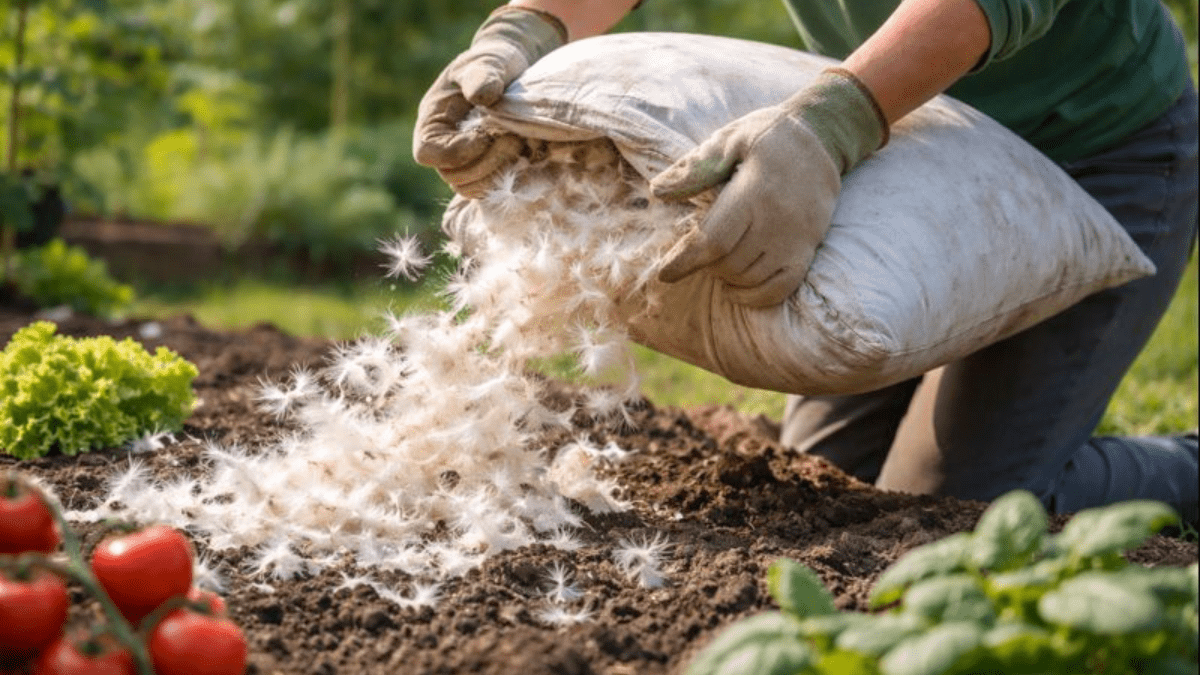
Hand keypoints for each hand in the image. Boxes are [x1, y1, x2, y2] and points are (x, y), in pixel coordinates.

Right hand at [413, 7, 566, 197]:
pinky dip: (511, 177)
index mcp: (433, 120)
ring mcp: (465, 162)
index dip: (456, 151)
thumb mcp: (489, 60)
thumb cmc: (495, 62)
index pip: (427, 153)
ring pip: (472, 188)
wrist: (514, 72)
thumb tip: (482, 96)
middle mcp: (444, 146)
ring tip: (521, 144)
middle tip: (514, 139)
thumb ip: (483, 74)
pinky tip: (527, 154)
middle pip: (453, 176)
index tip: (485, 135)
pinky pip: (492, 188)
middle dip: (487, 162)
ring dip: (500, 172)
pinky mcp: (487, 169)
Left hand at [650, 68, 887, 307]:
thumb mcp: (730, 139)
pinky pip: (781, 289)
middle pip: (730, 264)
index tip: (665, 274)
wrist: (822, 138)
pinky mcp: (808, 248)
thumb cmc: (768, 136)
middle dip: (705, 265)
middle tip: (698, 251)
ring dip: (727, 278)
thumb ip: (695, 168)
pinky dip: (755, 296)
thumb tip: (658, 190)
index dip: (686, 262)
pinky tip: (737, 288)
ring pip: (751, 279)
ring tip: (718, 261)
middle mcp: (777, 221)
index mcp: (754, 192)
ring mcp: (796, 238)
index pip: (714, 240)